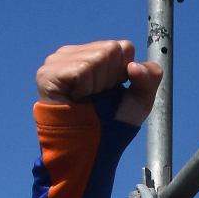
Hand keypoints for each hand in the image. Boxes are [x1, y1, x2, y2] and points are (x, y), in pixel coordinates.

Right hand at [37, 40, 163, 126]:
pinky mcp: (49, 73)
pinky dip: (87, 87)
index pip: (123, 47)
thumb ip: (149, 78)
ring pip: (98, 56)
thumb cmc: (111, 127)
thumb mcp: (139, 102)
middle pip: (112, 49)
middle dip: (112, 78)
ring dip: (99, 84)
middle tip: (98, 97)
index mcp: (94, 56)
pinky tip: (77, 98)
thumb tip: (135, 65)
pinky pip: (83, 68)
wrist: (88, 150)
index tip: (114, 91)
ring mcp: (59, 61)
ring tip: (86, 99)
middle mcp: (75, 54)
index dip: (125, 73)